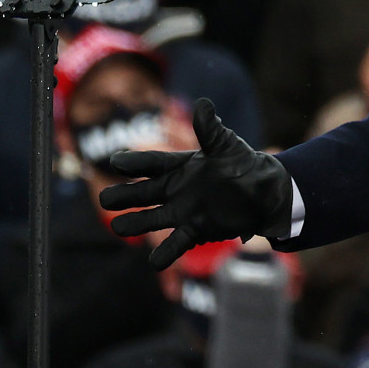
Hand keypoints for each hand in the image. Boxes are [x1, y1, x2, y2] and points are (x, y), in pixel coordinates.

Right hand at [98, 97, 294, 266]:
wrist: (263, 193)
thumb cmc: (242, 164)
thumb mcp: (226, 145)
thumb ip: (210, 130)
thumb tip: (203, 104)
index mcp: (179, 166)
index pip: (152, 163)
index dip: (134, 163)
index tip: (115, 161)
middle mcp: (175, 189)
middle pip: (144, 193)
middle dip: (125, 195)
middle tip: (105, 199)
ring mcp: (183, 211)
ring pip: (152, 218)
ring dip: (135, 223)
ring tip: (117, 227)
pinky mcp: (195, 230)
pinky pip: (176, 243)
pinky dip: (165, 253)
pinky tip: (153, 263)